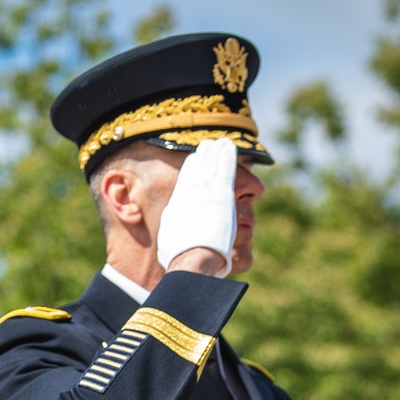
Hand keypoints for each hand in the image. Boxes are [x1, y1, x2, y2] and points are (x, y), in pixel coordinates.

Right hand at [156, 137, 237, 277]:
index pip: (185, 178)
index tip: (195, 158)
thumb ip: (174, 228)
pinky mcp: (222, 194)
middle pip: (199, 167)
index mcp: (178, 202)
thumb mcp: (170, 238)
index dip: (191, 166)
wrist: (191, 257)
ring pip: (212, 165)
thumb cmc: (180, 255)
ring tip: (223, 142)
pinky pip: (226, 169)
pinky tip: (230, 147)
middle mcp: (191, 193)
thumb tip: (171, 230)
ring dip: (217, 152)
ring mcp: (207, 191)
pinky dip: (227, 156)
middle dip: (204, 154)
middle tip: (208, 144)